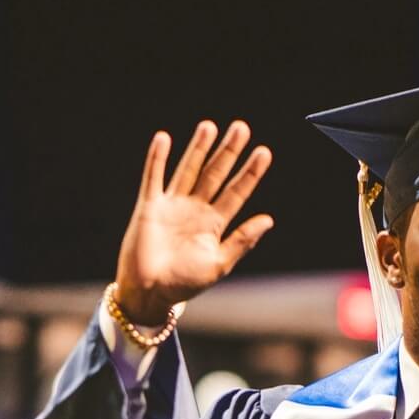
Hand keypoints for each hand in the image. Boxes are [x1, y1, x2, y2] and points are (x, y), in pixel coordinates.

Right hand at [115, 120, 273, 323]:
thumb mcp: (219, 263)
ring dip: (198, 149)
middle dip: (228, 152)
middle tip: (241, 127)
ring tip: (210, 126)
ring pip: (188, 170)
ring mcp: (172, 205)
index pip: (237, 193)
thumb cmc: (185, 283)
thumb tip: (269, 219)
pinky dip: (157, 159)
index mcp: (214, 224)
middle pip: (215, 174)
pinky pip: (153, 177)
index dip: (250, 173)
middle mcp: (195, 210)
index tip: (264, 152)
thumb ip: (242, 241)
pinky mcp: (149, 206)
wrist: (150, 292)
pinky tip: (164, 139)